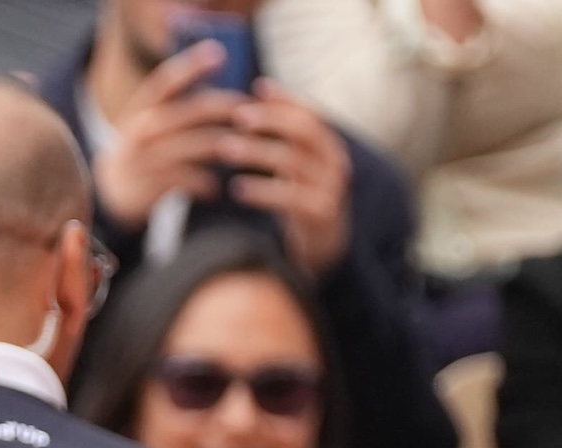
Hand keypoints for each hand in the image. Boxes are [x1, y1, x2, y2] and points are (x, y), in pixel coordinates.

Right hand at [95, 41, 244, 228]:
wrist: (114, 186)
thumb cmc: (150, 144)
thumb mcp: (155, 118)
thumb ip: (183, 104)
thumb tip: (228, 85)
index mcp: (144, 106)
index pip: (167, 79)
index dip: (192, 65)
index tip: (219, 53)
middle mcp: (142, 128)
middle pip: (190, 111)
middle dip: (223, 107)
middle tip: (252, 108)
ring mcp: (144, 157)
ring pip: (192, 147)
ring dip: (222, 146)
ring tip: (246, 147)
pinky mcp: (148, 185)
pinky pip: (185, 180)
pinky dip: (206, 183)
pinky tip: (218, 187)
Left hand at [224, 85, 352, 274]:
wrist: (323, 247)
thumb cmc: (300, 200)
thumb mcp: (295, 165)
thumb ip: (282, 138)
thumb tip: (256, 96)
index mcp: (329, 146)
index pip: (310, 113)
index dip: (286, 98)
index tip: (257, 86)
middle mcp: (335, 162)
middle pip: (305, 131)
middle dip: (271, 119)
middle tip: (238, 115)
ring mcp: (330, 188)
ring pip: (293, 162)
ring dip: (257, 152)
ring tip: (226, 149)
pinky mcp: (321, 215)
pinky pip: (289, 198)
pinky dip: (262, 191)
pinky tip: (237, 188)